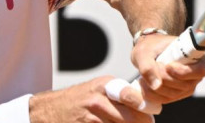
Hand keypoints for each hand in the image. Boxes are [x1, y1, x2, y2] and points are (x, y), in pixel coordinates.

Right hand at [29, 75, 154, 122]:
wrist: (49, 110)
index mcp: (104, 86)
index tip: (155, 111)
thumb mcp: (97, 89)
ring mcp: (91, 116)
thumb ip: (118, 94)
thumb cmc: (78, 100)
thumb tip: (145, 106)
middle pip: (128, 117)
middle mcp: (98, 99)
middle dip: (141, 122)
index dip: (144, 105)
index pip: (130, 95)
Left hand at [130, 33, 204, 104]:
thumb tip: (156, 85)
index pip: (200, 70)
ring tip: (144, 75)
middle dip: (165, 79)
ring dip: (156, 87)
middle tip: (151, 67)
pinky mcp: (176, 94)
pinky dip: (152, 94)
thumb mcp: (145, 51)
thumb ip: (147, 66)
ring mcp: (187, 86)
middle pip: (185, 85)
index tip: (168, 66)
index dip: (184, 72)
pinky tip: (144, 84)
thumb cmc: (150, 47)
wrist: (148, 51)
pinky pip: (166, 99)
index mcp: (196, 57)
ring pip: (174, 94)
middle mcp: (195, 74)